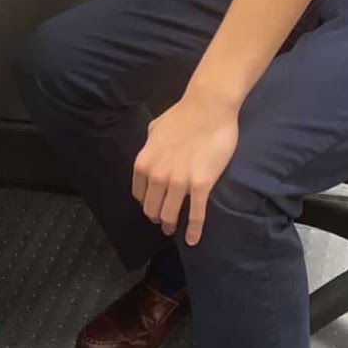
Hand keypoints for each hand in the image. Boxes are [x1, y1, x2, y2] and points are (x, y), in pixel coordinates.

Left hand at [132, 90, 239, 246]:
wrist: (208, 107)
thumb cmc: (183, 114)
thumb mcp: (155, 128)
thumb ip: (150, 144)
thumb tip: (152, 152)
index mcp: (144, 163)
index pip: (139, 195)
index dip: (146, 203)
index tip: (153, 206)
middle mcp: (157, 176)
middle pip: (152, 208)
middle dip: (156, 217)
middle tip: (163, 221)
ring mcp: (179, 182)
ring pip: (170, 215)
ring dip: (170, 225)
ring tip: (173, 230)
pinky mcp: (201, 185)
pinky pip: (195, 215)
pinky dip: (193, 230)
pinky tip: (192, 239)